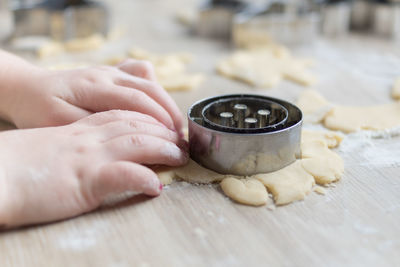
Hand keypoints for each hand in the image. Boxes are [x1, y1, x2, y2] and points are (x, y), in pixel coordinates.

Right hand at [0, 110, 187, 227]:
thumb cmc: (18, 162)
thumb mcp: (52, 142)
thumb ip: (76, 138)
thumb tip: (95, 146)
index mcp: (80, 128)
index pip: (123, 113)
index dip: (149, 117)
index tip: (166, 125)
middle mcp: (88, 137)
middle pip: (136, 124)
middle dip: (164, 130)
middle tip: (182, 141)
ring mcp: (88, 156)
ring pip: (137, 143)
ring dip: (164, 149)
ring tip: (180, 157)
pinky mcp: (85, 179)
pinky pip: (124, 174)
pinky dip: (144, 179)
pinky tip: (157, 187)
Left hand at [3, 59, 183, 134]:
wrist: (28, 88)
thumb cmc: (40, 108)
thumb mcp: (59, 122)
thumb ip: (92, 125)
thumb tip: (126, 135)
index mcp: (95, 86)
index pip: (139, 100)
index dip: (161, 119)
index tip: (174, 139)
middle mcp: (107, 74)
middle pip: (150, 88)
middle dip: (170, 112)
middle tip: (181, 137)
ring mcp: (110, 70)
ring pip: (150, 81)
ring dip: (166, 102)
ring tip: (174, 126)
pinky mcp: (111, 72)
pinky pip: (140, 73)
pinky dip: (153, 88)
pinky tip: (155, 105)